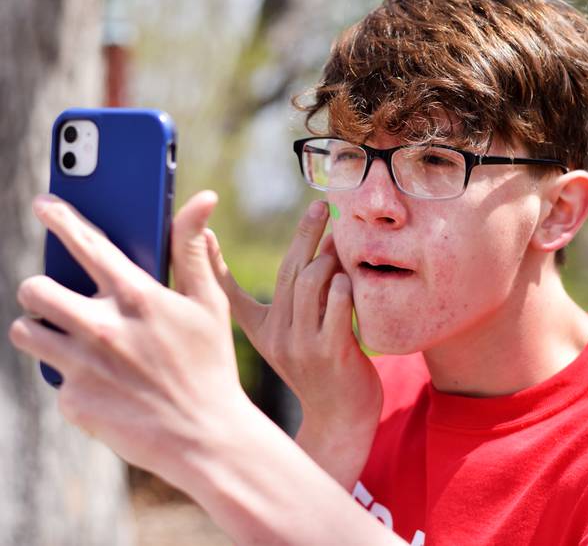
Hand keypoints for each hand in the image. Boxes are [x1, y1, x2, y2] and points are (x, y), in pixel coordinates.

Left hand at [9, 191, 250, 481]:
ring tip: (71, 337)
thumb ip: (193, 248)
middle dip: (41, 288)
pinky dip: (70, 376)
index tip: (45, 204)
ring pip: (25, 331)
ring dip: (41, 330)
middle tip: (60, 298)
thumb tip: (203, 198)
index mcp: (135, 295)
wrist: (205, 436)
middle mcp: (101, 326)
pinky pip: (51, 378)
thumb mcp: (210, 302)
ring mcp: (82, 366)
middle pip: (34, 288)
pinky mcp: (72, 401)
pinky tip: (102, 382)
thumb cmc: (211, 363)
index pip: (85, 242)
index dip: (60, 217)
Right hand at [205, 201, 382, 487]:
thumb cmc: (319, 370)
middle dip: (306, 232)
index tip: (201, 230)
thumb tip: (305, 255)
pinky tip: (350, 277)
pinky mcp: (331, 351)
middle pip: (289, 270)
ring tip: (342, 242)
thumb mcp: (288, 339)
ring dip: (329, 256)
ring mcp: (303, 343)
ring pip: (311, 282)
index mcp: (264, 329)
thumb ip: (288, 302)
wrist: (341, 419)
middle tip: (322, 205)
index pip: (230, 291)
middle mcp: (278, 335)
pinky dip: (344, 284)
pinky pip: (337, 304)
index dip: (213, 260)